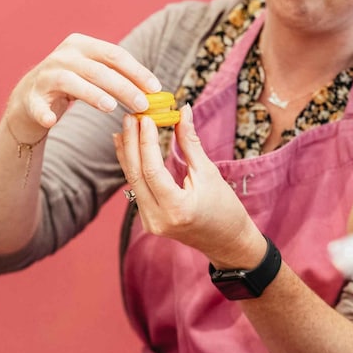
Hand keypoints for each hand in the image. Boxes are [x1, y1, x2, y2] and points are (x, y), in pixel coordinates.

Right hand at [7, 33, 160, 140]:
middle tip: (142, 105)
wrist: (29, 97)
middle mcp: (63, 56)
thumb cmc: (71, 85)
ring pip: (70, 82)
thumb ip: (118, 76)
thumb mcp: (93, 72)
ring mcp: (45, 76)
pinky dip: (43, 112)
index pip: (114, 54)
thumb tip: (154, 90)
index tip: (155, 88)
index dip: (136, 70)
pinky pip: (37, 105)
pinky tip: (51, 120)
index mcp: (81, 44)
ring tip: (111, 107)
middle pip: (97, 70)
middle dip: (123, 87)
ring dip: (91, 94)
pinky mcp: (30, 97)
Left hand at [114, 104, 264, 268]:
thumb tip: (183, 111)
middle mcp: (158, 219)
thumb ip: (190, 142)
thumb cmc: (225, 208)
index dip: (146, 141)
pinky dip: (133, 167)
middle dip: (131, 143)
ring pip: (132, 182)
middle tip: (131, 117)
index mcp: (176, 208)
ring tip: (125, 127)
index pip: (152, 170)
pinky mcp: (148, 220)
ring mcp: (150, 222)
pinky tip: (129, 148)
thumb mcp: (209, 173)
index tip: (145, 118)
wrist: (227, 242)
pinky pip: (136, 189)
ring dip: (127, 153)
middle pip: (136, 175)